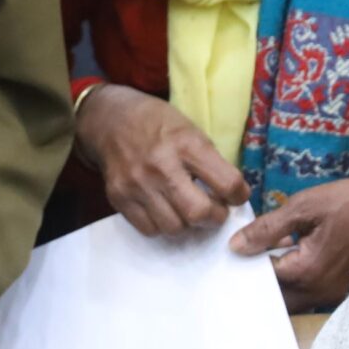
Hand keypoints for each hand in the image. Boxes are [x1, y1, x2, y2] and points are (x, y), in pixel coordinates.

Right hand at [75, 84, 246, 236]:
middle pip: (199, 213)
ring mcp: (137, 184)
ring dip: (188, 224)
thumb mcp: (190, 130)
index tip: (236, 196)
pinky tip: (165, 210)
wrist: (110, 119)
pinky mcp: (119, 197)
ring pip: (174, 228)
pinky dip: (162, 225)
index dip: (239, 195)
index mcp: (185, 143)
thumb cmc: (157, 123)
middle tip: (215, 211)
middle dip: (215, 217)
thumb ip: (210, 162)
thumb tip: (230, 196)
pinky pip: (149, 229)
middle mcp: (160, 165)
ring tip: (188, 210)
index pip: (227, 183)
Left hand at [232, 176, 348, 311]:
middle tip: (244, 261)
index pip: (263, 280)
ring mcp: (332, 293)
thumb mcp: (303, 206)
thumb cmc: (347, 202)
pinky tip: (288, 258)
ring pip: (293, 300)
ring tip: (263, 257)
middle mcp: (319, 291)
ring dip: (278, 284)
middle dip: (259, 283)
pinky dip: (295, 282)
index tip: (233, 254)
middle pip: (276, 298)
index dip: (245, 266)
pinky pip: (309, 294)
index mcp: (307, 271)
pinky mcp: (340, 289)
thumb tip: (235, 246)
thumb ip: (267, 229)